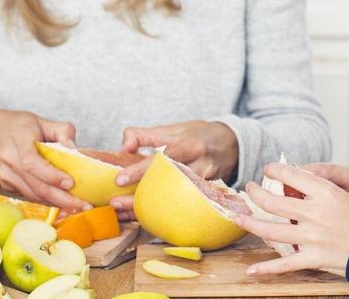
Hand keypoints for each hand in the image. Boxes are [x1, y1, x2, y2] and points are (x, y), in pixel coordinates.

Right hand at [0, 107, 90, 212]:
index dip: (51, 175)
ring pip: (32, 194)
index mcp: (18, 141)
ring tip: (77, 207)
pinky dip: (45, 201)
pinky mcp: (6, 185)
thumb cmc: (17, 125)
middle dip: (61, 198)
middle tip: (83, 205)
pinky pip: (28, 196)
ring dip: (55, 203)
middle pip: (35, 185)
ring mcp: (5, 176)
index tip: (70, 182)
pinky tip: (61, 204)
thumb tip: (75, 149)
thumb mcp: (41, 120)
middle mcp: (9, 161)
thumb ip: (62, 131)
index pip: (32, 163)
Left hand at [108, 119, 238, 219]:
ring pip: (177, 199)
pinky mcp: (210, 196)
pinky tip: (148, 220)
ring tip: (126, 215)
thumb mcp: (172, 128)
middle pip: (168, 183)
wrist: (232, 142)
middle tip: (116, 204)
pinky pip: (185, 207)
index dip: (140, 169)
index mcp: (188, 144)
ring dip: (150, 209)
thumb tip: (123, 146)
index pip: (162, 158)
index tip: (119, 180)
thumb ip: (144, 134)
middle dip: (141, 196)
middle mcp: (199, 163)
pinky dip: (166, 215)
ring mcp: (206, 182)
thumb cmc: (197, 135)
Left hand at [233, 162, 348, 276]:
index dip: (275, 169)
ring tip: (238, 216)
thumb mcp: (343, 195)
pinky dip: (266, 269)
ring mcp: (311, 237)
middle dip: (255, 193)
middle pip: (272, 201)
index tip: (268, 169)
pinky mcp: (313, 259)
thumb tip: (295, 180)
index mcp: (325, 193)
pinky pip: (283, 265)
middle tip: (249, 189)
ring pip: (269, 230)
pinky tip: (251, 270)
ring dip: (249, 223)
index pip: (291, 174)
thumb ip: (319, 189)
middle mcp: (314, 213)